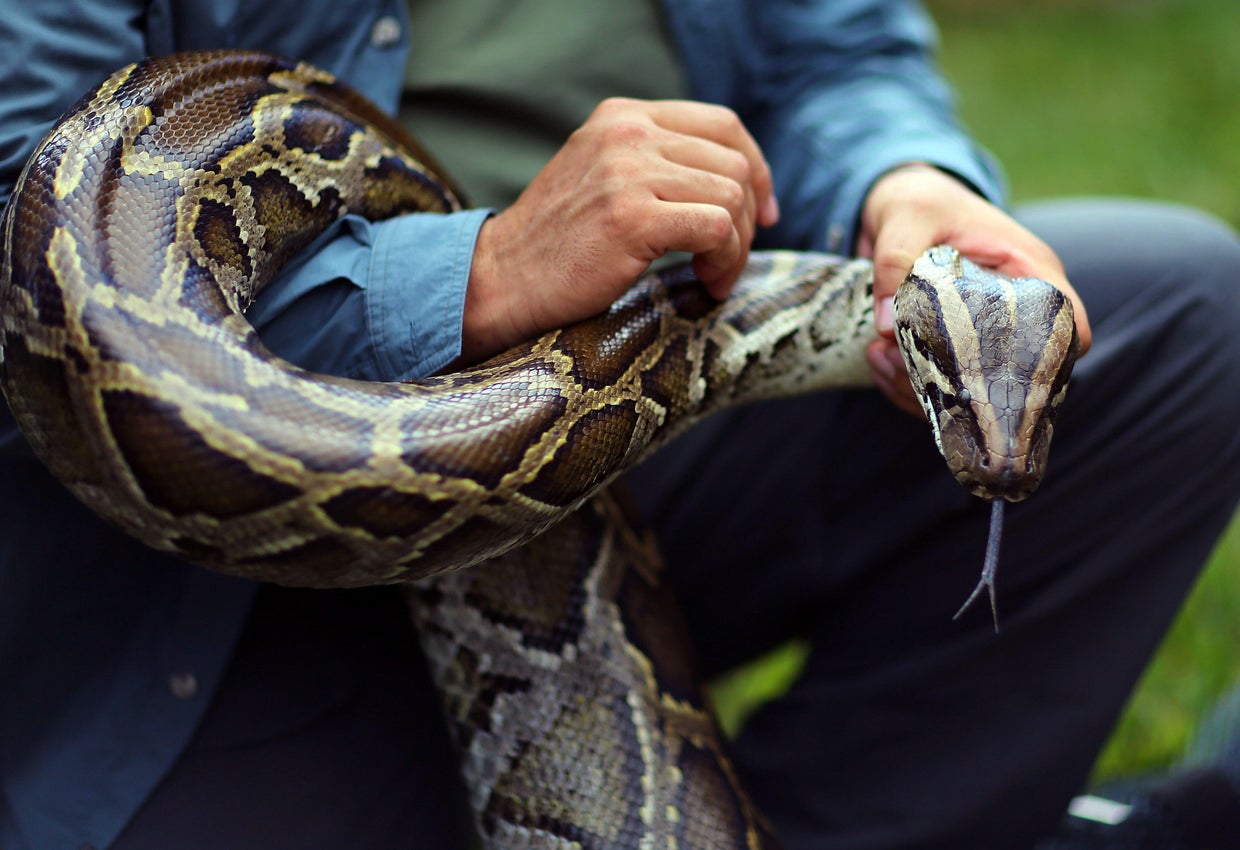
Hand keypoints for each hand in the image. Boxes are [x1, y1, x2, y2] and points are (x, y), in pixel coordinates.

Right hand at [459, 98, 779, 361]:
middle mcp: (628, 133)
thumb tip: (737, 183)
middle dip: (747, 219)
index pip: (723, 124)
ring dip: (736, 246)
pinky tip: (705, 282)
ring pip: (731, 196)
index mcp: (623, 117)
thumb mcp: (603, 178)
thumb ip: (655, 164)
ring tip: (712, 276)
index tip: (762, 214)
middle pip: (734, 163)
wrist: (500, 280)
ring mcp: (628, 172)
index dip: (757, 169)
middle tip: (728, 261)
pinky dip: (725, 261)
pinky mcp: (631, 216)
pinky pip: (717, 228)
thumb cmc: (557, 246)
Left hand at [856, 164, 1091, 415]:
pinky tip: (876, 363)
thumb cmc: (919, 201)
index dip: (1052, 360)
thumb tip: (887, 327)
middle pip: (1016, 374)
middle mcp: (1012, 310)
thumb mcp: (907, 215)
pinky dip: (906, 387)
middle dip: (961, 385)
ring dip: (923, 389)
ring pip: (972, 389)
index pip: (1069, 325)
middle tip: (906, 365)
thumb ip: (896, 260)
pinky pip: (938, 386)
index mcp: (1028, 270)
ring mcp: (981, 334)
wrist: (896, 205)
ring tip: (880, 358)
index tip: (998, 375)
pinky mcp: (949, 349)